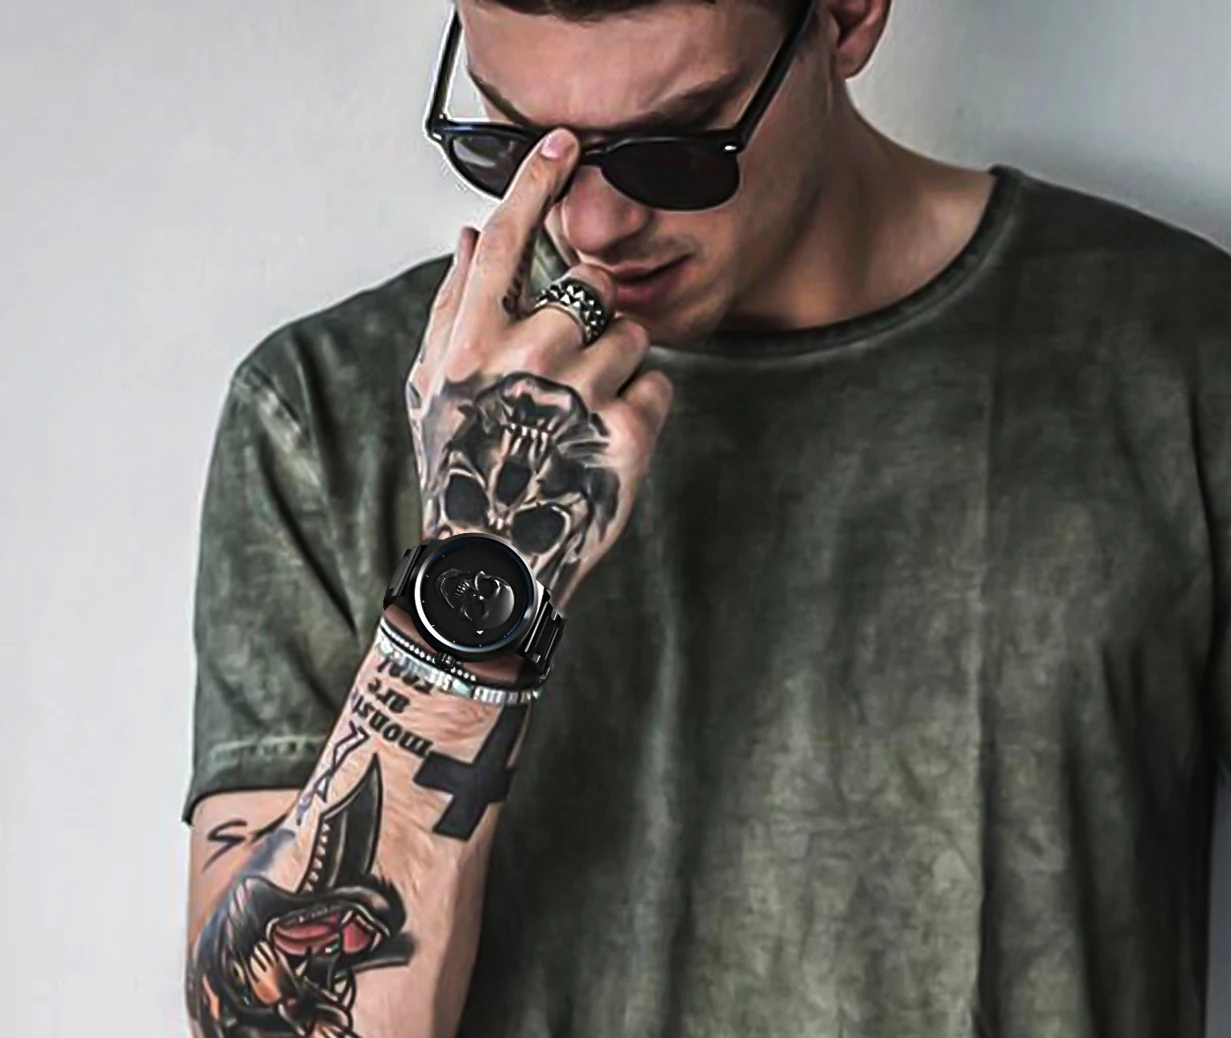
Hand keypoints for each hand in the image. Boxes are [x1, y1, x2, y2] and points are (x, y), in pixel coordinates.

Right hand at [405, 129, 674, 610]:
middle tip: (571, 373)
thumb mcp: (433, 389)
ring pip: (633, 334)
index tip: (566, 143)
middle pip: (593, 286)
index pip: (507, 238)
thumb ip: (451, 309)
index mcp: (471, 341)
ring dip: (619, 367)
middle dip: (593, 319)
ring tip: (586, 416)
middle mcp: (526, 358)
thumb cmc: (460, 472)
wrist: (495, 565)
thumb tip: (466, 236)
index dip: (538, 182)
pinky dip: (644, 407)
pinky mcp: (629, 434)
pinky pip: (660, 382)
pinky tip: (609, 440)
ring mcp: (579, 396)